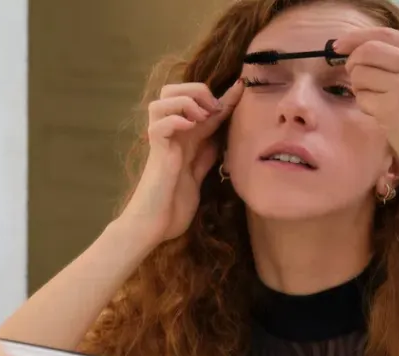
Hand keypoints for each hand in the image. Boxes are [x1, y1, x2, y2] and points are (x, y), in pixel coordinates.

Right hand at [117, 81, 242, 243]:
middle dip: (195, 90)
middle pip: (171, 90)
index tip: (242, 87)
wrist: (156, 225)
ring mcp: (161, 142)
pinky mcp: (156, 153)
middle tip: (212, 108)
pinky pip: (159, 125)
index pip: (200, 103)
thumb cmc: (174, 204)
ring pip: (160, 100)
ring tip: (199, 117)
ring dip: (184, 102)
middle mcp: (171, 134)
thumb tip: (223, 133)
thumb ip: (207, 152)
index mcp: (184, 137)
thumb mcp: (199, 172)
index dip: (223, 94)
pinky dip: (175, 120)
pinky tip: (189, 128)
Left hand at [336, 28, 398, 184]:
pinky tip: (382, 116)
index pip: (384, 34)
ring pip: (360, 74)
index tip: (338, 46)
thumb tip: (359, 49)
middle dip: (353, 65)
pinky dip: (365, 106)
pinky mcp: (393, 109)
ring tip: (379, 103)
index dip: (356, 38)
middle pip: (367, 51)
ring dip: (360, 89)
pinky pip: (362, 98)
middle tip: (359, 83)